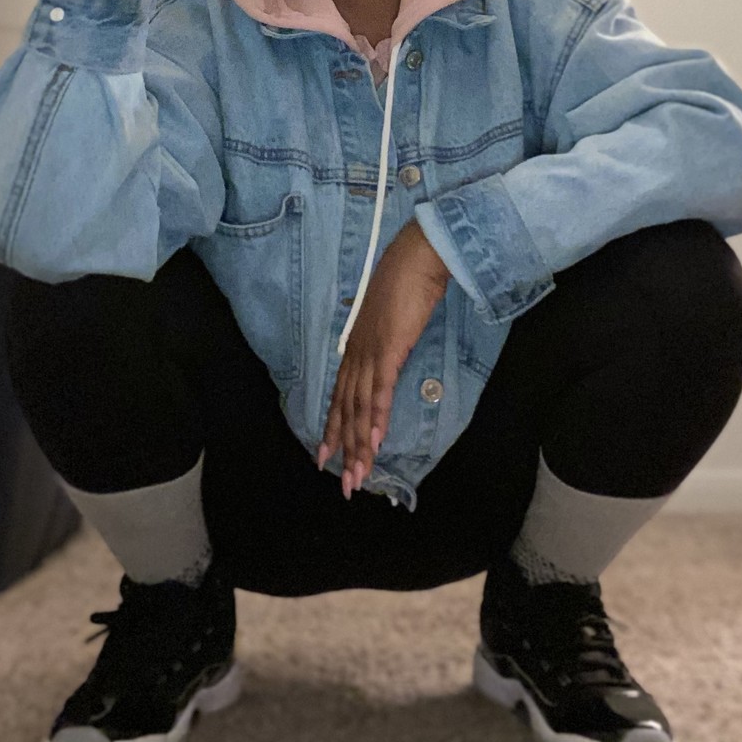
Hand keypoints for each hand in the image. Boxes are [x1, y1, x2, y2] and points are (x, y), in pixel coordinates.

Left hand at [318, 219, 450, 498]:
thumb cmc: (407, 281)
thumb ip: (387, 339)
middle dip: (343, 448)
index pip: (340, 395)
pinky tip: (374, 444)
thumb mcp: (392, 318)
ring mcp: (370, 352)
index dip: (333, 427)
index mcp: (356, 346)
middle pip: (346, 409)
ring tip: (358, 477)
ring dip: (360, 445)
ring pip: (360, 408)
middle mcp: (357, 353)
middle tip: (343, 483)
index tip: (326, 456)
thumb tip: (389, 353)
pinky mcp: (388, 351)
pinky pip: (380, 393)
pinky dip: (376, 420)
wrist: (416, 258)